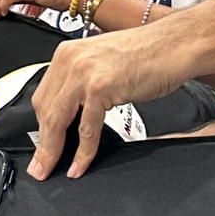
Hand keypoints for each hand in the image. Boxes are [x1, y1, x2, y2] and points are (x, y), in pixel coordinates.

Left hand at [28, 27, 191, 179]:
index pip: (42, 97)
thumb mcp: (102, 64)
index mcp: (67, 54)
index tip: (40, 145)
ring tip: (50, 170)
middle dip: (41, 143)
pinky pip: (86, 128)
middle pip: (44, 111)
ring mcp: (84, 73)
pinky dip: (83, 151)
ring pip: (57, 121)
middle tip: (39, 167)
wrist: (175, 45)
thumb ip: (82, 83)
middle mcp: (70, 60)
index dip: (39, 126)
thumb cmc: (147, 54)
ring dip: (52, 151)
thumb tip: (70, 113)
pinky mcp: (100, 87)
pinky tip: (80, 164)